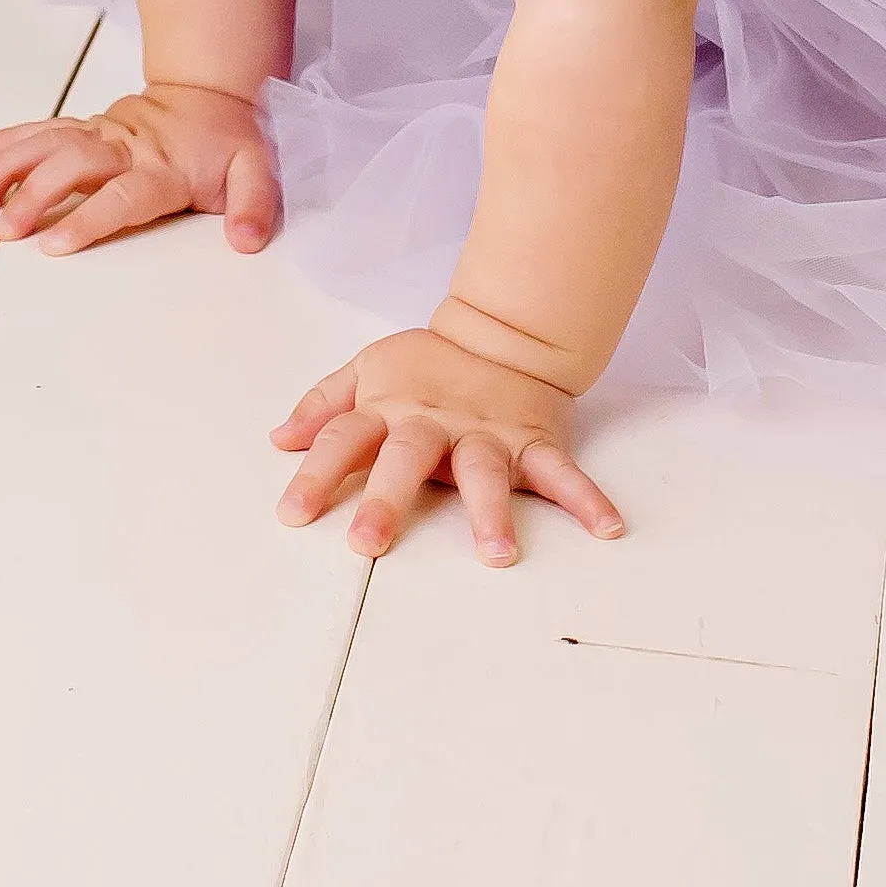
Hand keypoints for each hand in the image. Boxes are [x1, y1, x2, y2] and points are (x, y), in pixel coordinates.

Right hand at [0, 79, 278, 252]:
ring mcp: (102, 134)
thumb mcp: (259, 170)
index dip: (87, 219)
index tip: (52, 245)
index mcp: (163, 167)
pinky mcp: (90, 126)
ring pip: (48, 143)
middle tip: (1, 228)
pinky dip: (12, 137)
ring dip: (9, 167)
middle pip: (72, 166)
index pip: (121, 195)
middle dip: (34, 196)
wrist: (214, 91)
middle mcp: (125, 148)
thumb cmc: (231, 140)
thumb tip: (247, 240)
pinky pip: (46, 127)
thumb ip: (255, 205)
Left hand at [272, 327, 626, 566]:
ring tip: (497, 555)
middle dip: (387, 499)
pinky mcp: (533, 441)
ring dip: (490, 512)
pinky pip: (560, 473)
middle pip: (407, 457)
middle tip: (368, 544)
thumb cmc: (429, 364)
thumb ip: (324, 405)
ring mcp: (487, 433)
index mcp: (391, 408)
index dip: (316, 473)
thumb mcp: (369, 370)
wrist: (506, 331)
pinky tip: (606, 527)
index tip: (291, 515)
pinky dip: (586, 499)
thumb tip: (279, 440)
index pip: (345, 438)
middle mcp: (435, 423)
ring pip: (485, 471)